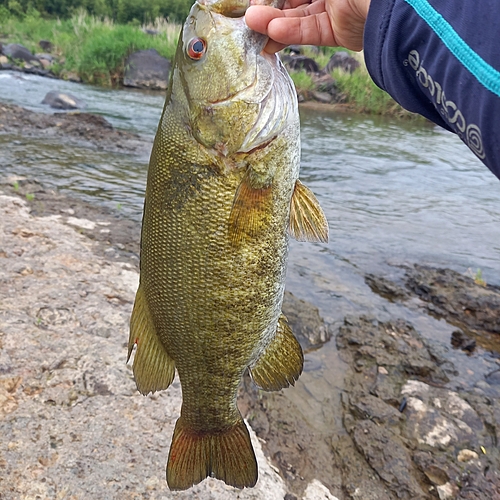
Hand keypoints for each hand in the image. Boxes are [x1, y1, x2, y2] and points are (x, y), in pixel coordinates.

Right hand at [245, 0, 370, 52]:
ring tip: (254, 27)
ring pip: (297, 16)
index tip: (255, 2)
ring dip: (274, 22)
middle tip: (250, 17)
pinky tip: (272, 34)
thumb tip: (264, 2)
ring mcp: (333, 9)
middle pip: (290, 0)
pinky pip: (309, 31)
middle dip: (269, 8)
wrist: (388, 0)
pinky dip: (290, 33)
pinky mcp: (337, 31)